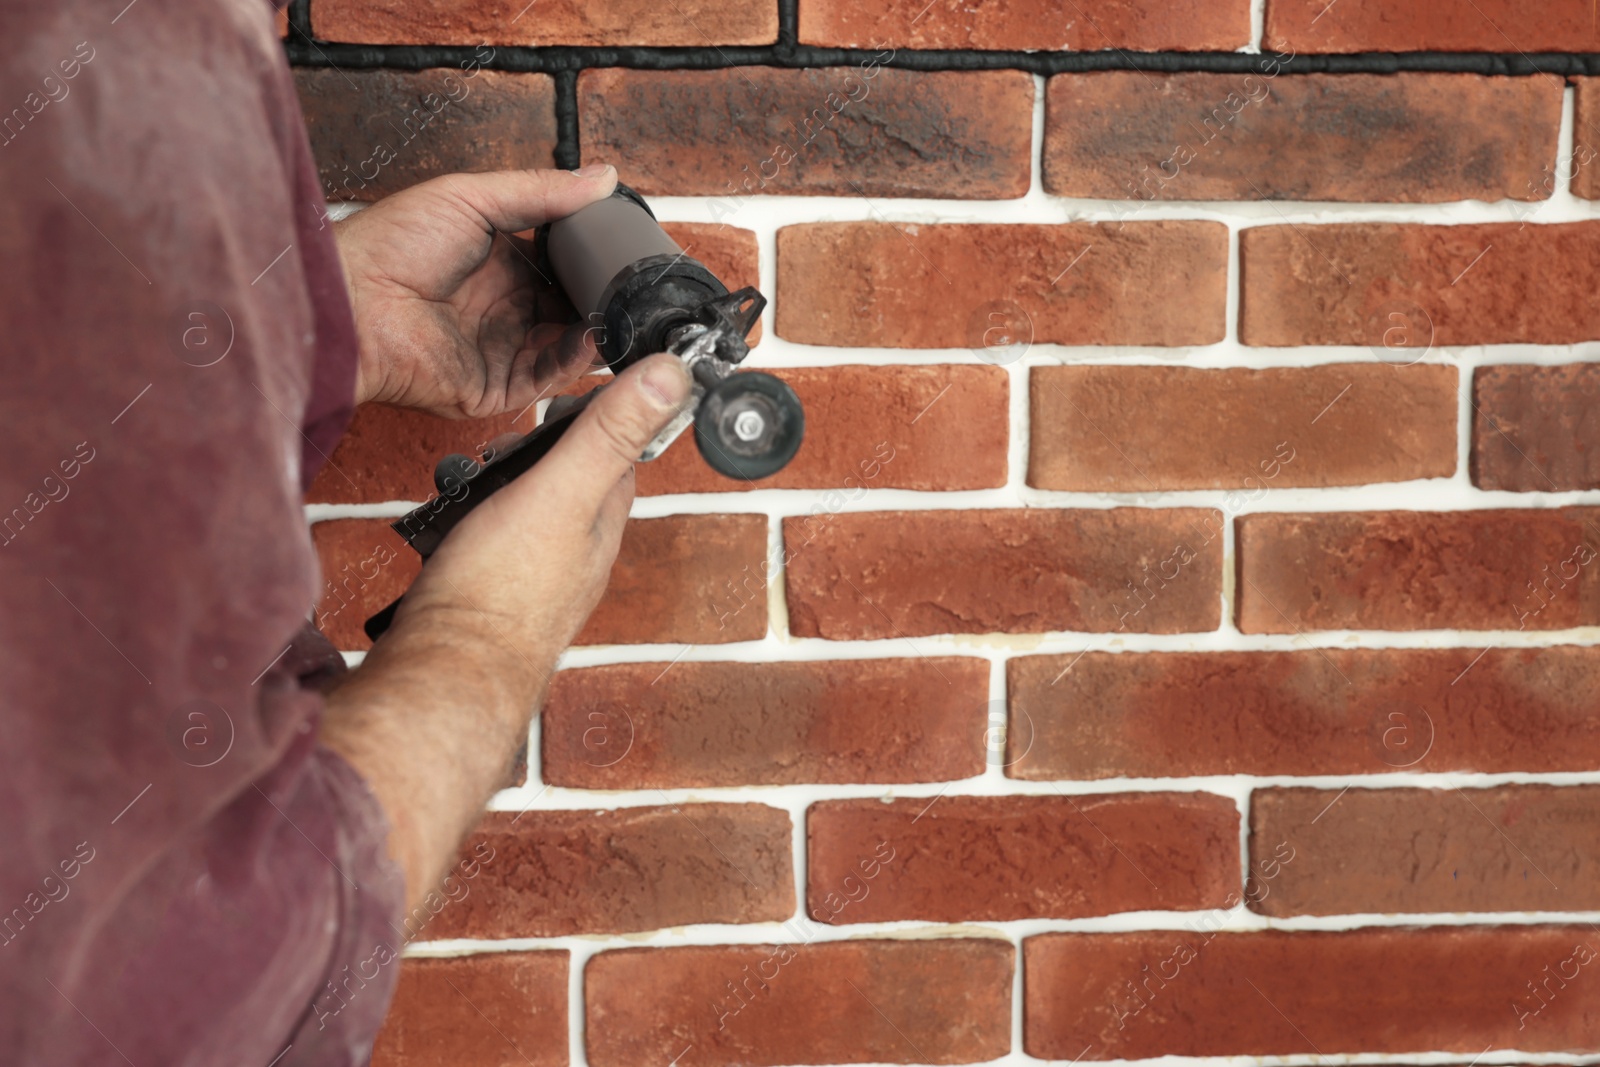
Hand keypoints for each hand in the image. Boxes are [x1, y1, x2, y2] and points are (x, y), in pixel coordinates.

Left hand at [333, 164, 618, 418]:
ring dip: (595, 331)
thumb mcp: (472, 197)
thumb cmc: (389, 244)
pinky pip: (546, 380)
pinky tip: (590, 335)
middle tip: (635, 286)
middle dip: (601, 301)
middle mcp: (503, 311)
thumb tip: (602, 177)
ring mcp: (500, 352)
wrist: (351, 301)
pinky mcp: (494, 389)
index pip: (562, 269)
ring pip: (566, 349)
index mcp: (499, 266)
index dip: (592, 264)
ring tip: (622, 310)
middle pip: (569, 311)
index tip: (625, 254)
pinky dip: (573, 362)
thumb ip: (542, 191)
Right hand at [393, 352, 692, 670]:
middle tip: (500, 446)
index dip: (597, 413)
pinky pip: (491, 537)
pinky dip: (472, 518)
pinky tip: (452, 524)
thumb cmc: (501, 592)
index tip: (567, 390)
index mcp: (604, 522)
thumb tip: (673, 375)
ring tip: (470, 483)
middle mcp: (579, 550)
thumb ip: (609, 434)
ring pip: (527, 506)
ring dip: (497, 483)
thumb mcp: (561, 492)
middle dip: (534, 449)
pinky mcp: (494, 591)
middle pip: (569, 475)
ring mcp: (538, 573)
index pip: (618, 450)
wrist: (447, 671)